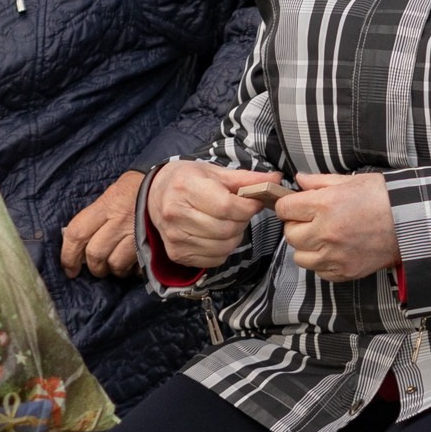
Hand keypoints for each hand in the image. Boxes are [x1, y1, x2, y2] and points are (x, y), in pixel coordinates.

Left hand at [60, 171, 145, 276]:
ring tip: (117, 265)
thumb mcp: (114, 192)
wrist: (172, 188)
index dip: (68, 254)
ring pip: (115, 264)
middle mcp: (120, 220)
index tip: (69, 268)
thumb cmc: (140, 188)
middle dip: (93, 266)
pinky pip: (137, 268)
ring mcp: (137, 234)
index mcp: (107, 205)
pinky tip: (134, 264)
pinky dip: (133, 271)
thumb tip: (77, 238)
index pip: (77, 232)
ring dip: (114, 270)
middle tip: (97, 267)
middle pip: (95, 254)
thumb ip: (97, 213)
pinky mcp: (153, 245)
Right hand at [147, 161, 279, 269]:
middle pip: (226, 229)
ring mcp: (175, 237)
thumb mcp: (214, 173)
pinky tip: (216, 235)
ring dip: (234, 236)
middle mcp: (176, 214)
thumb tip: (275, 180)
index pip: (226, 206)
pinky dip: (223, 249)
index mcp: (185, 187)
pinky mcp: (177, 254)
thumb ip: (246, 179)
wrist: (155, 196)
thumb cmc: (187, 181)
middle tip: (240, 212)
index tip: (254, 202)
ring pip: (223, 246)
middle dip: (242, 221)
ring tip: (228, 222)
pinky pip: (214, 259)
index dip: (247, 207)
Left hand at [275, 172, 398, 283]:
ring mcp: (335, 255)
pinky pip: (319, 272)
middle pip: (290, 234)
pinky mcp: (345, 272)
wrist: (411, 222)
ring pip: (300, 256)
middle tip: (310, 220)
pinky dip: (322, 263)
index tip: (296, 205)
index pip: (284, 209)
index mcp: (324, 206)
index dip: (288, 205)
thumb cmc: (383, 197)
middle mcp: (325, 233)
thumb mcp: (350, 181)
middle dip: (296, 225)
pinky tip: (334, 250)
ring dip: (306, 247)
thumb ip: (320, 182)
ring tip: (322, 237)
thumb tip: (299, 180)